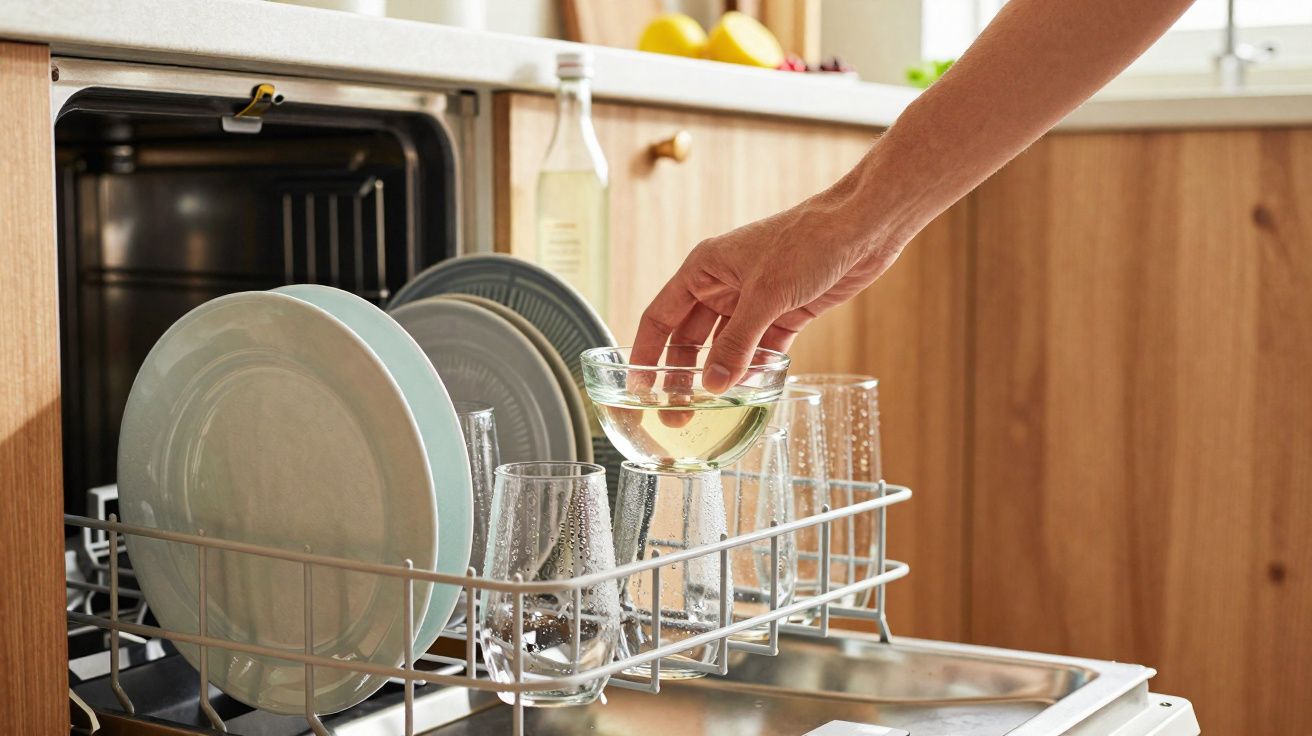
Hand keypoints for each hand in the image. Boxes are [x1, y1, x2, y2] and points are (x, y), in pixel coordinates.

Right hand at [632, 178, 908, 392]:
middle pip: (690, 339)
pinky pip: (761, 349)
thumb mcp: (766, 294)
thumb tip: (712, 385)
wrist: (863, 227)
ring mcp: (754, 301)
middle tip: (677, 414)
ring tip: (710, 411)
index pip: (660, 317)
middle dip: (682, 376)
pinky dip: (756, 369)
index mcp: (704, 269)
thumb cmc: (808, 240)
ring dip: (720, 376)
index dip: (646, 353)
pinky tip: (750, 391)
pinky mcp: (785, 312)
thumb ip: (737, 343)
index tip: (638, 388)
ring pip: (726, 347)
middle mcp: (724, 285)